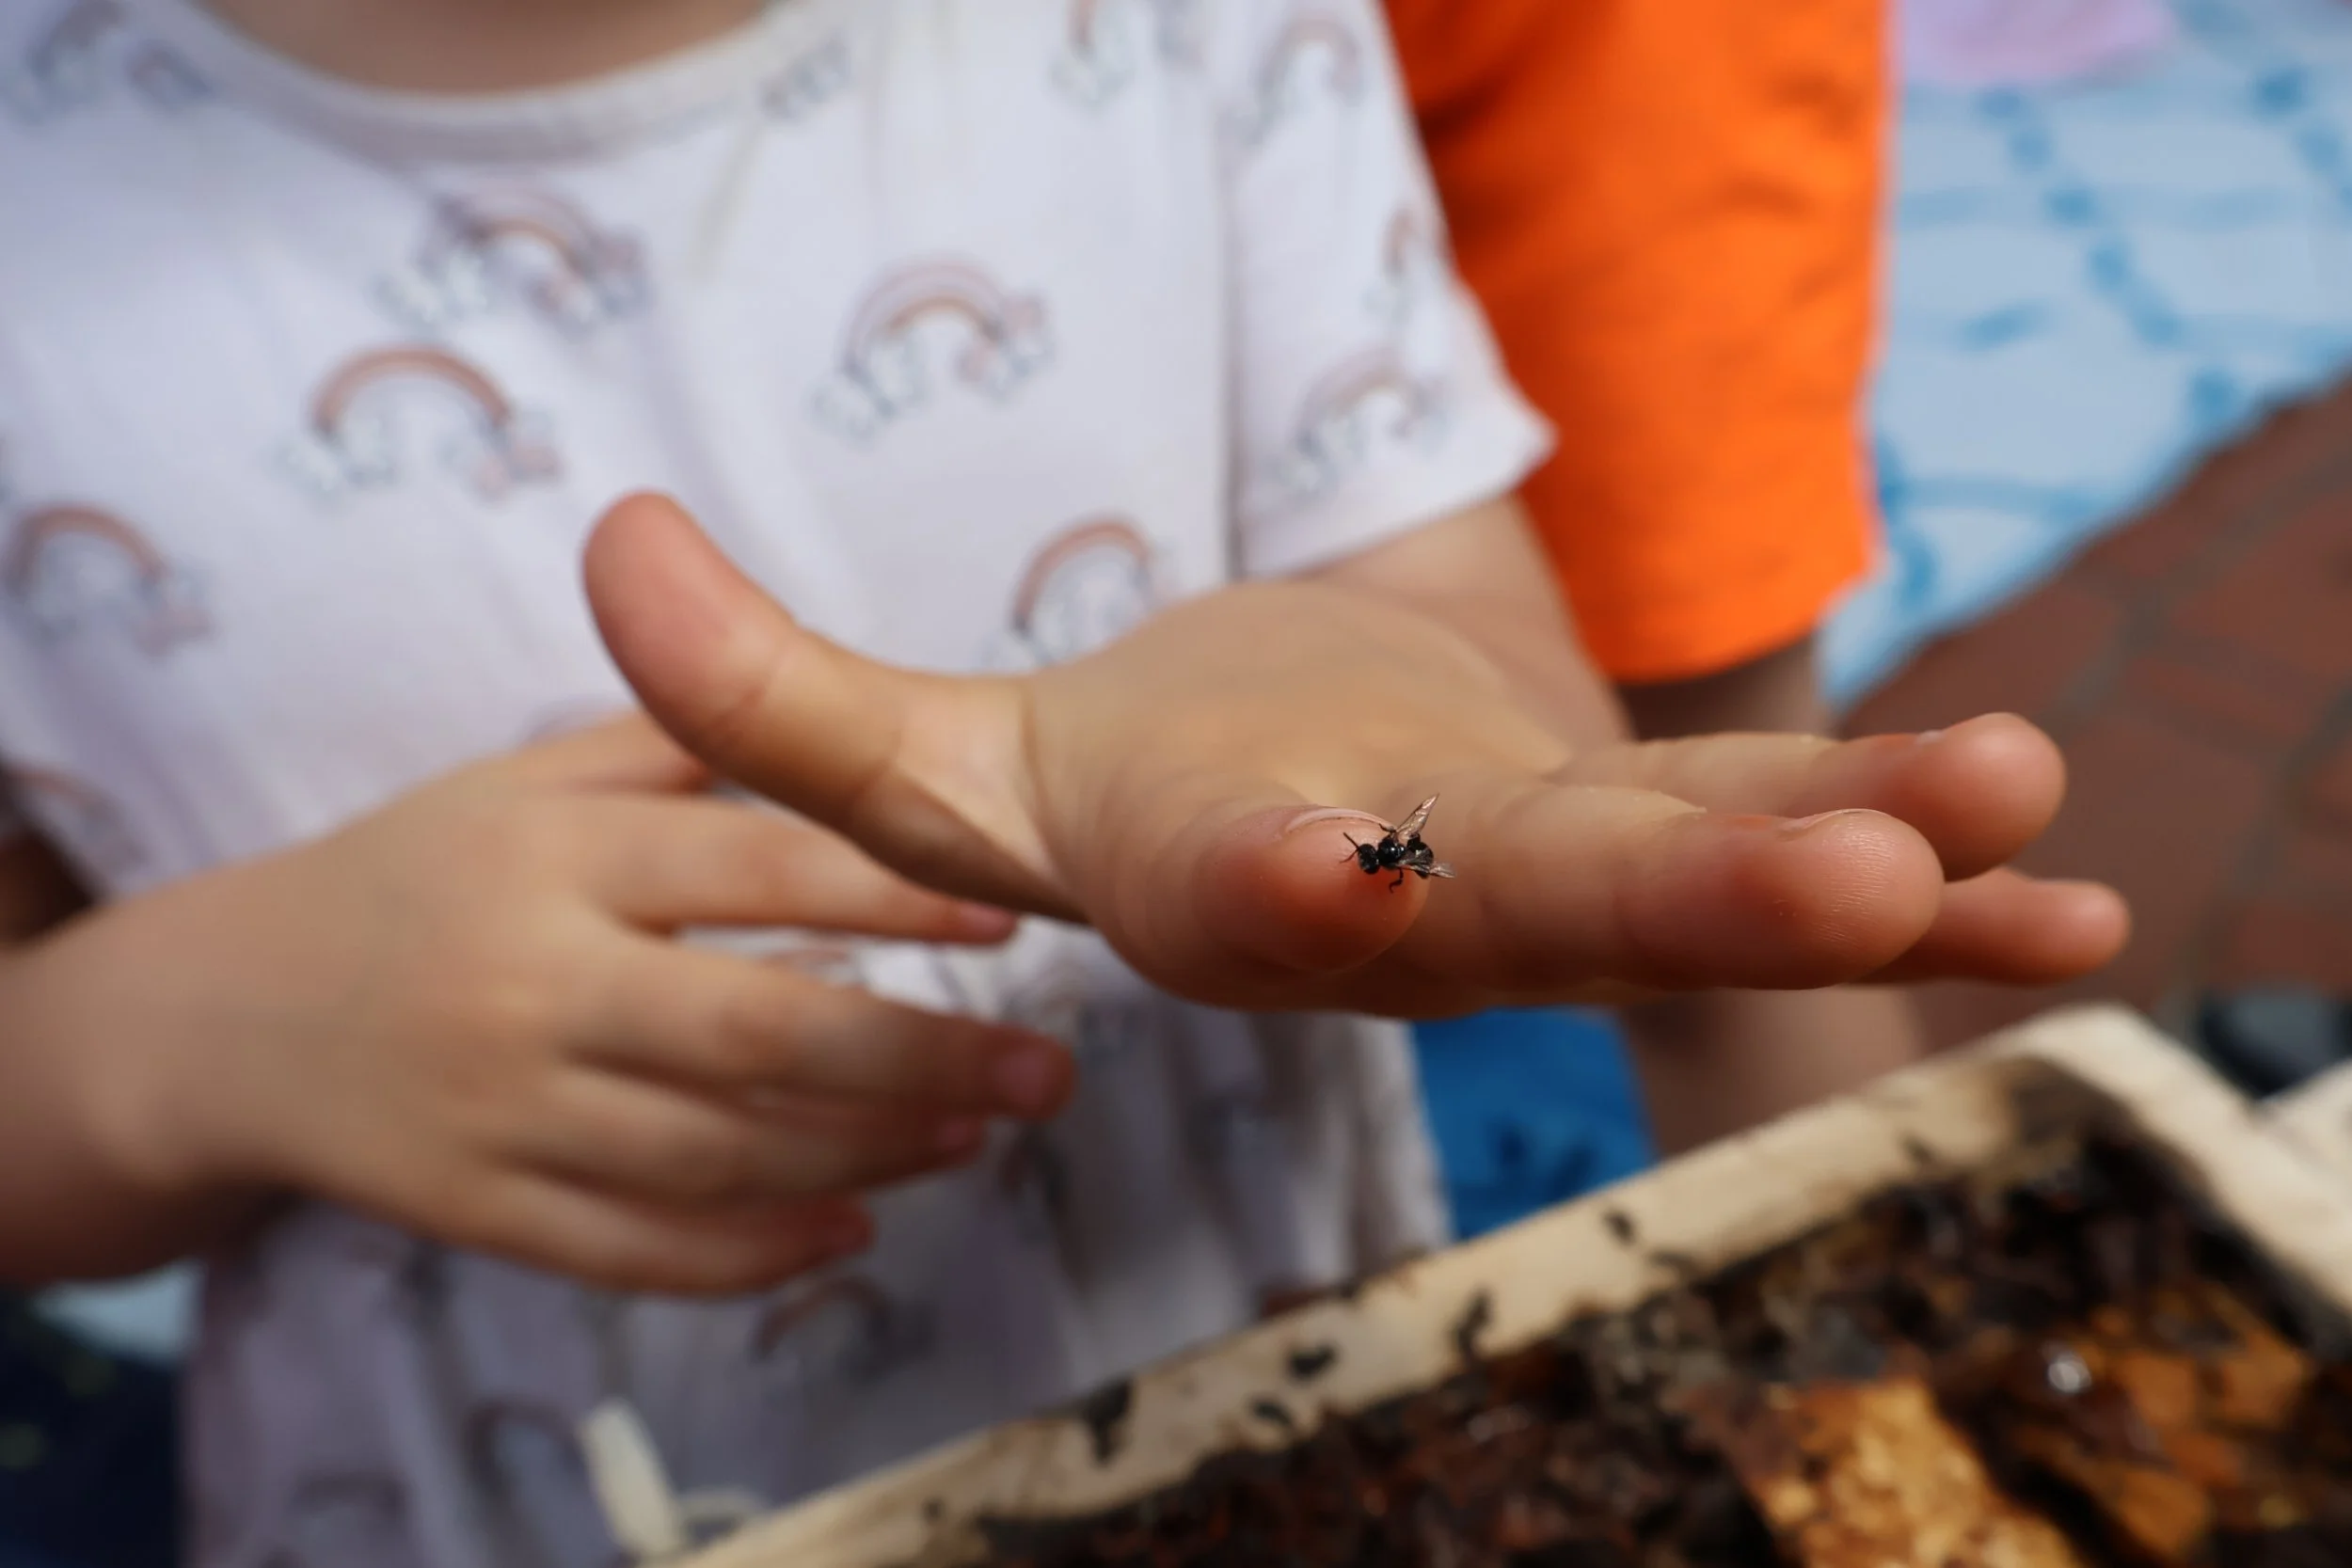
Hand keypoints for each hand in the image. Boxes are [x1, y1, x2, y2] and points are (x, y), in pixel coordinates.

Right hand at [22, 716, 1072, 1292]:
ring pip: (718, 1155)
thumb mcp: (524, 781)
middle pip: (761, 1032)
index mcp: (559, 857)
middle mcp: (534, 984)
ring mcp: (502, 1112)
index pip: (761, 870)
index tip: (1011, 908)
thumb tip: (825, 690)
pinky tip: (850, 1229)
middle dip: (921, 1056)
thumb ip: (674, 739)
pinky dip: (752, 1255)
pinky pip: (634, 1252)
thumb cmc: (418, 874)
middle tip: (1049, 1070)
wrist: (228, 1017)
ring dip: (866, 1156)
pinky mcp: (478, 1212)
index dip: (900, 890)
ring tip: (977, 1135)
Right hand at [584, 494, 2127, 1017]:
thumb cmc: (1107, 785)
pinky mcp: (1648, 846)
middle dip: (1681, 894)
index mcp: (1227, 887)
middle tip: (1841, 880)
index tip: (1334, 876)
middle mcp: (1407, 911)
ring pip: (1704, 881)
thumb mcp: (939, 761)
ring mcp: (1551, 887)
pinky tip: (2060, 860)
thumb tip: (602, 549)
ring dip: (1860, 856)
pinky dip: (1935, 861)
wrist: (1265, 816)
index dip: (1286, 885)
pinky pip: (1795, 852)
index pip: (1245, 895)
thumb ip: (783, 700)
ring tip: (2007, 818)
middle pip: (1536, 909)